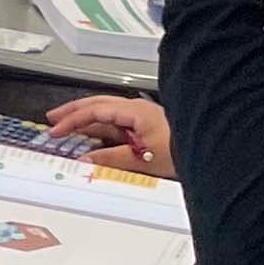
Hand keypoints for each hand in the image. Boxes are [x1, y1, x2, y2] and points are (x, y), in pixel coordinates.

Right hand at [43, 93, 173, 178]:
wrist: (210, 151)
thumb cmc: (182, 149)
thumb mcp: (143, 159)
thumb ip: (111, 159)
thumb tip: (85, 159)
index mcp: (134, 111)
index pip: (94, 110)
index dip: (72, 119)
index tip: (56, 129)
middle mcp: (137, 110)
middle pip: (97, 104)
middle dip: (73, 111)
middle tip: (53, 118)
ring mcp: (142, 117)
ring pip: (106, 112)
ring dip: (85, 117)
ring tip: (67, 124)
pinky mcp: (146, 128)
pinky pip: (116, 123)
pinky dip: (98, 126)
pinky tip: (93, 135)